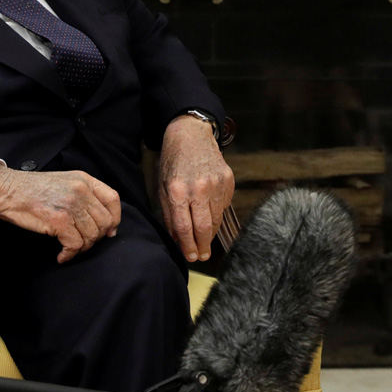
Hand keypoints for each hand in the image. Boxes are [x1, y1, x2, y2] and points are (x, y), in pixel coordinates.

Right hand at [0, 166, 120, 263]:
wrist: (6, 190)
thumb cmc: (32, 190)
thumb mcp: (65, 182)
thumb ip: (84, 196)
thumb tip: (104, 221)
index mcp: (85, 180)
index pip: (113, 199)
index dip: (115, 218)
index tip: (109, 232)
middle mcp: (82, 190)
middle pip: (105, 221)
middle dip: (96, 238)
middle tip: (83, 244)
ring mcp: (71, 205)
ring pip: (91, 235)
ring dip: (82, 248)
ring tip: (70, 250)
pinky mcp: (59, 220)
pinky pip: (75, 244)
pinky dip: (70, 254)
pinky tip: (62, 255)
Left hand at [159, 114, 233, 262]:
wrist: (191, 134)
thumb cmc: (173, 162)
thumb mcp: (163, 187)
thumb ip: (170, 214)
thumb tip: (178, 239)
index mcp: (178, 191)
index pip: (185, 227)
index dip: (188, 246)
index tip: (190, 257)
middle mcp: (199, 188)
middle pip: (204, 227)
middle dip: (203, 246)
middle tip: (202, 257)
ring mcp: (216, 184)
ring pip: (216, 218)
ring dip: (211, 233)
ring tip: (206, 242)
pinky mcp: (228, 179)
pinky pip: (224, 205)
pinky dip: (217, 214)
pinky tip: (211, 214)